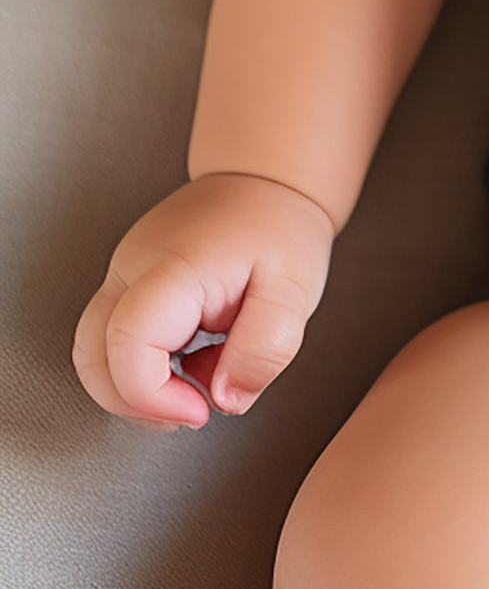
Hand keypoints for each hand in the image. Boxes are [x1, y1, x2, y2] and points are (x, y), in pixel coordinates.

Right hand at [72, 171, 333, 431]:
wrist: (269, 179)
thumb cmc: (281, 228)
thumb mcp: (295, 291)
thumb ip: (265, 350)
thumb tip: (225, 399)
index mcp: (175, 267)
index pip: (126, 347)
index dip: (152, 397)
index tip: (200, 409)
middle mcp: (134, 265)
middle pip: (93, 358)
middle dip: (136, 402)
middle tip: (194, 408)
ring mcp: (124, 269)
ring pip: (96, 351)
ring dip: (139, 383)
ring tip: (201, 375)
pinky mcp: (128, 278)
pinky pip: (114, 334)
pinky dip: (146, 362)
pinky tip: (193, 354)